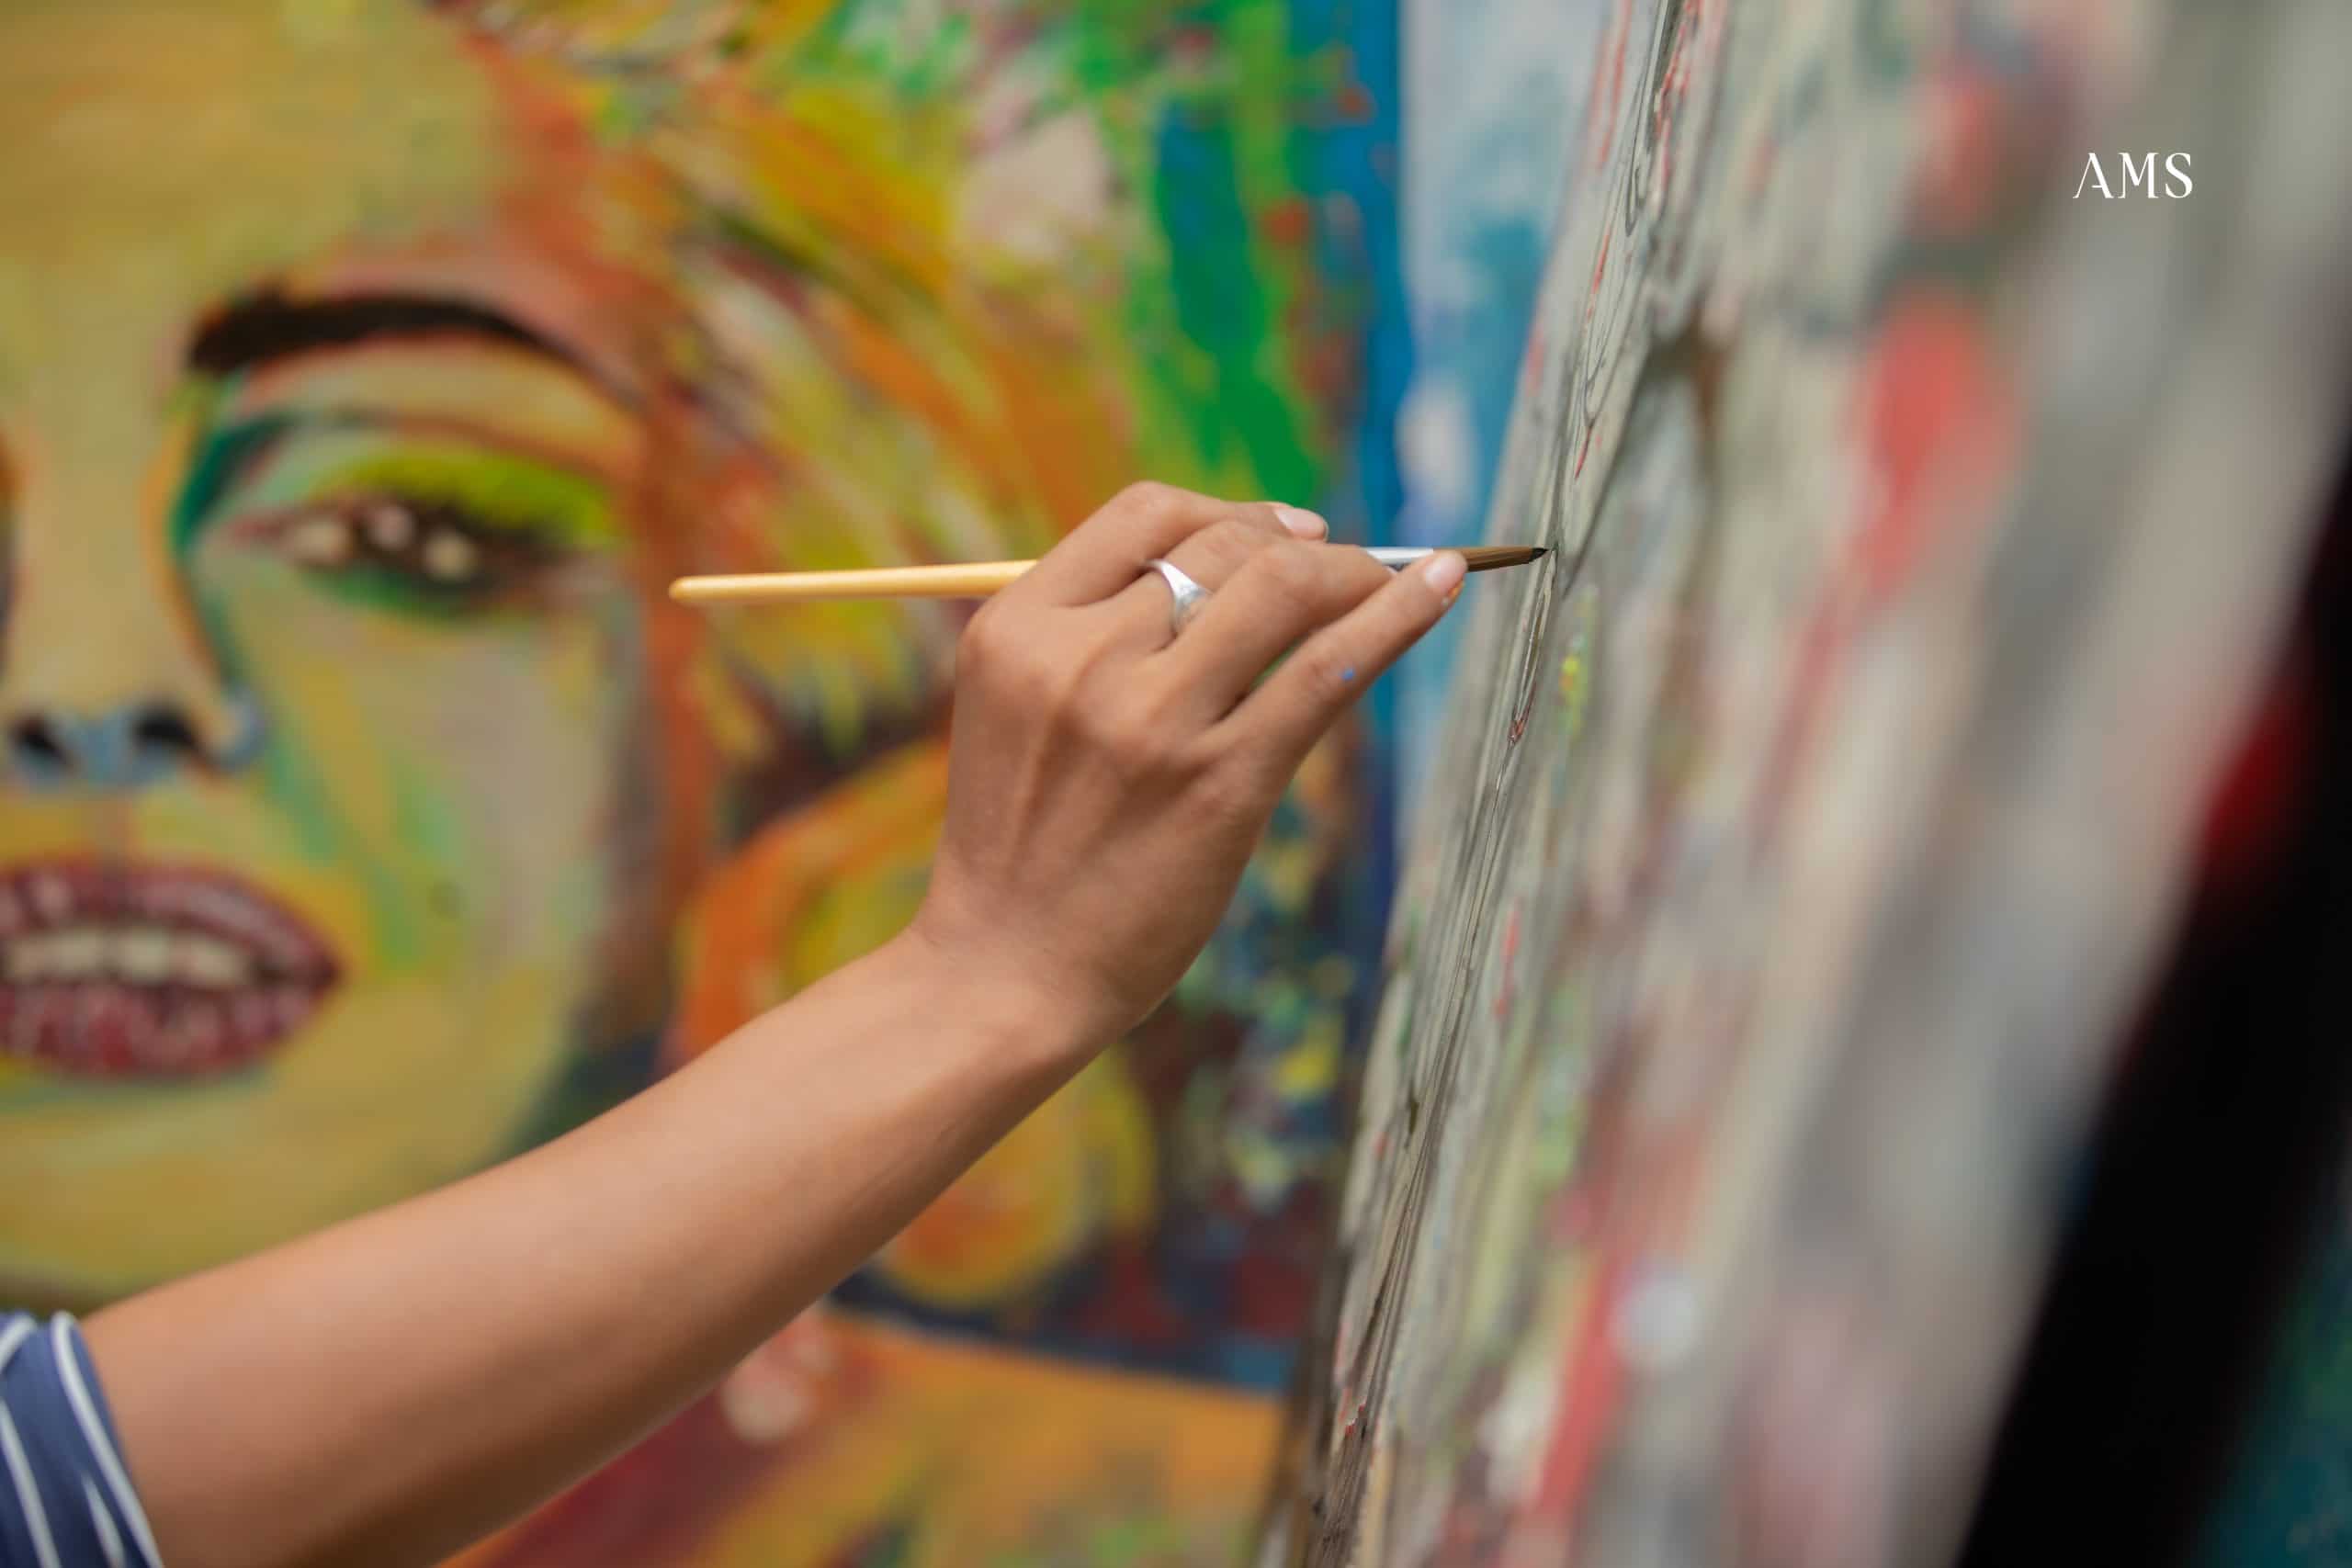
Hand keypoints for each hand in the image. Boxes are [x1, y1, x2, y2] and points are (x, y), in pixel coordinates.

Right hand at [909, 482, 1462, 1053]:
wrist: (1003, 969)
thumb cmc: (1020, 840)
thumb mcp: (1018, 707)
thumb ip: (1090, 634)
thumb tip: (1234, 563)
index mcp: (1019, 628)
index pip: (1144, 516)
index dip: (1225, 510)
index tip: (1278, 532)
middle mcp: (1082, 660)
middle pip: (1222, 545)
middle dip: (1297, 543)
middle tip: (1340, 563)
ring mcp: (1153, 721)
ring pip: (1284, 587)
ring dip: (1354, 570)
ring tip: (1397, 578)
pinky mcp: (1222, 783)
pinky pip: (1328, 671)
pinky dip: (1397, 614)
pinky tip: (1440, 583)